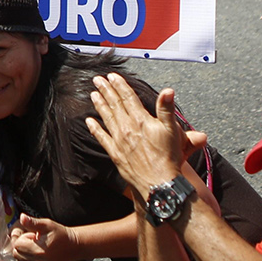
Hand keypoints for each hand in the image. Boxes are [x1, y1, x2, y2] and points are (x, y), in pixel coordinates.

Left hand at [10, 214, 74, 260]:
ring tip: (35, 248)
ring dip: (23, 254)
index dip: (22, 237)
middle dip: (21, 246)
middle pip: (16, 254)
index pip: (17, 245)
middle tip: (33, 241)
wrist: (73, 246)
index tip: (32, 235)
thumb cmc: (60, 234)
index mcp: (38, 250)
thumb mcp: (47, 224)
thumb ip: (32, 222)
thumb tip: (22, 218)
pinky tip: (35, 255)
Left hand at [87, 76, 190, 196]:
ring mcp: (119, 141)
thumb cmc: (168, 158)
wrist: (159, 183)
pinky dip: (95, 129)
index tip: (112, 76)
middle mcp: (127, 128)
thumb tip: (168, 90)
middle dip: (106, 90)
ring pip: (107, 118)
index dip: (120, 85)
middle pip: (115, 105)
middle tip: (98, 80)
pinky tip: (89, 121)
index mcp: (141, 120)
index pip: (128, 98)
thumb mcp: (172, 131)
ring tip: (93, 94)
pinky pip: (102, 138)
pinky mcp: (115, 153)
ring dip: (100, 105)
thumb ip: (167, 109)